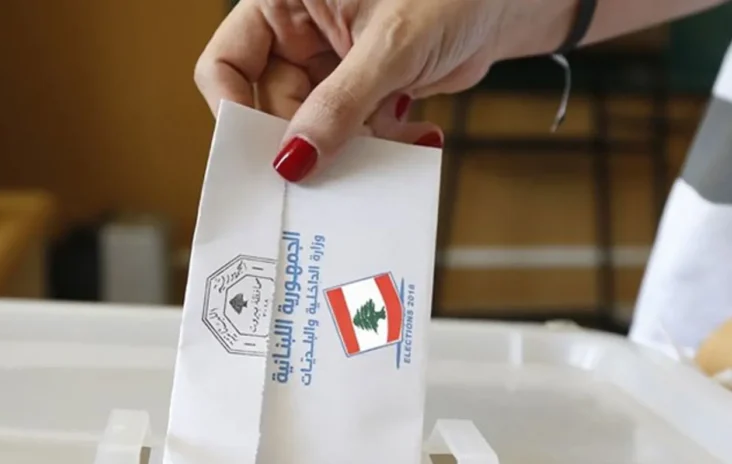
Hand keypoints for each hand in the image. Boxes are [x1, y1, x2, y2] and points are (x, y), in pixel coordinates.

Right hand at [195, 0, 574, 181]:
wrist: (508, 0)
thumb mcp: (391, 45)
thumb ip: (339, 104)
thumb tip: (294, 160)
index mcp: (285, 0)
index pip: (227, 60)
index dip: (231, 107)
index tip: (255, 154)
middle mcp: (301, 31)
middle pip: (273, 103)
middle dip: (304, 138)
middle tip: (323, 174)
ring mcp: (332, 62)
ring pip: (315, 123)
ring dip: (349, 145)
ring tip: (384, 146)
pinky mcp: (363, 87)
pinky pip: (352, 128)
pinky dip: (379, 140)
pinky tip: (412, 131)